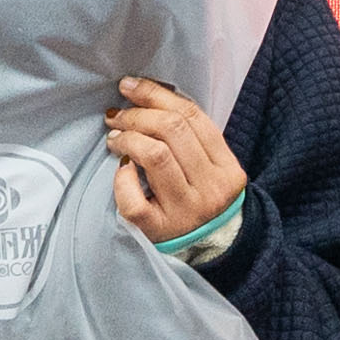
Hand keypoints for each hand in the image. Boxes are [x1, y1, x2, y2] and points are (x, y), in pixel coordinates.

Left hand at [105, 77, 247, 244]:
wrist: (213, 253)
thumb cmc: (203, 202)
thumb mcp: (211, 170)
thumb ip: (191, 139)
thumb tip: (146, 99)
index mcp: (226, 168)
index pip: (191, 116)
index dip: (156, 94)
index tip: (130, 86)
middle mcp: (209, 188)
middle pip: (172, 130)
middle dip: (138, 114)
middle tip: (118, 115)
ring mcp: (185, 212)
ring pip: (155, 156)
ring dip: (128, 138)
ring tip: (114, 137)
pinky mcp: (159, 231)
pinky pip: (134, 200)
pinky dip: (122, 179)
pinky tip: (120, 171)